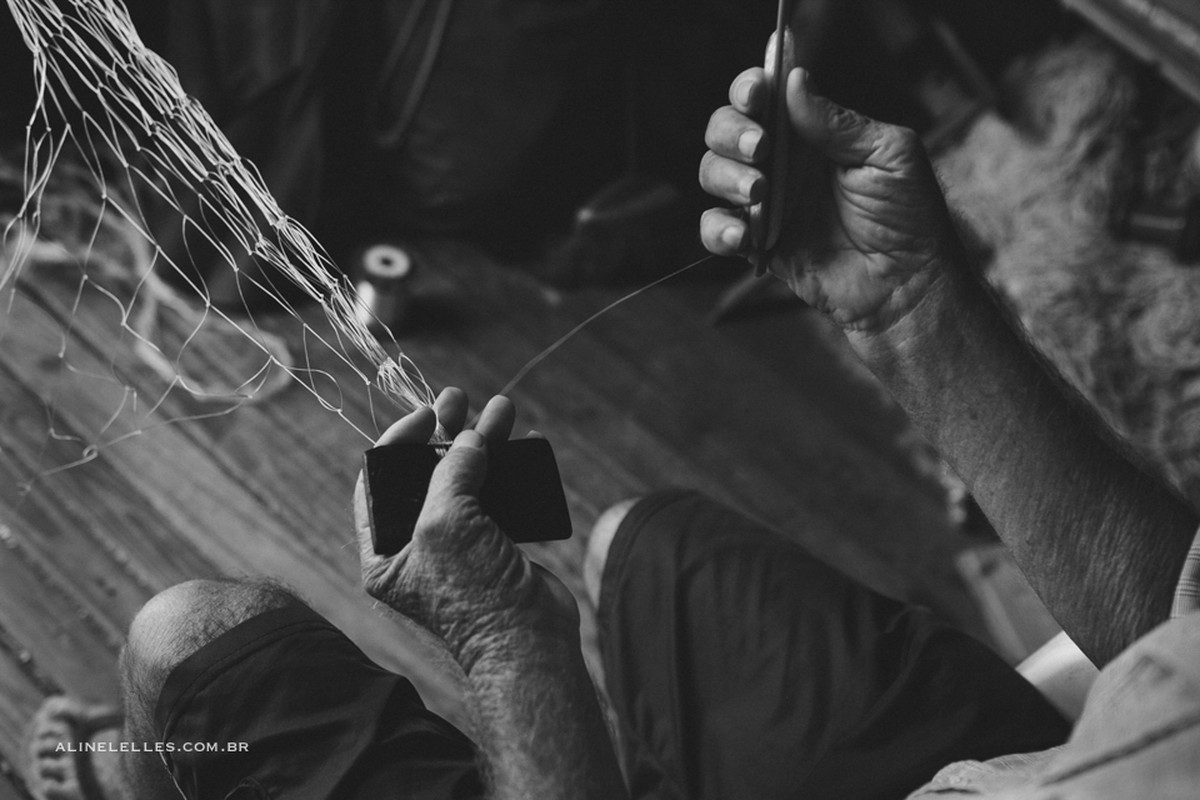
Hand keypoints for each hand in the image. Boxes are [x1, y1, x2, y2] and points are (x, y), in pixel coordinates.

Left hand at [355, 388, 577, 669]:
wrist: (529, 641)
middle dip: (445, 432)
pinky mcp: (495, 548)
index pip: (378, 481)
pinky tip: (524, 444)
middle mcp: (417, 549)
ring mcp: (459, 548)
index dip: (398, 441)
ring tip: (504, 409)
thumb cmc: (475, 593)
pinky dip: (509, 470)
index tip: (426, 414)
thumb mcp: (447, 521)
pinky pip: (498, 498)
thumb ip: (452, 472)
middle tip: (461, 397)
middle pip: (426, 474)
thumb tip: (468, 438)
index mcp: (384, 552)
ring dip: (484, 444)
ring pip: (467, 481)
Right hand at [699, 67, 957, 331]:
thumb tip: (796, 81)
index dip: (749, 88)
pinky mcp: (756, 244)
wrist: (903, 285)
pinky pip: (715, 229)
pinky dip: (718, 229)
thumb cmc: (907, 217)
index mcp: (810, 134)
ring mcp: (765, 203)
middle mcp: (781, 162)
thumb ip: (839, 122)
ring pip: (713, 173)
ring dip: (726, 177)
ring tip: (759, 193)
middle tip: (760, 148)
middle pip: (725, 130)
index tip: (756, 95)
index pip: (764, 97)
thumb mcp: (888, 156)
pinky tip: (744, 237)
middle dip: (731, 132)